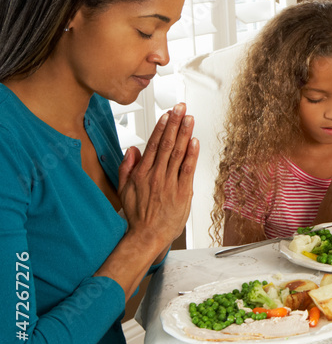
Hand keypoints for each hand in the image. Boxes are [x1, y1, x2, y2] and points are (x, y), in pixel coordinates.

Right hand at [118, 103, 198, 252]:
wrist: (147, 235)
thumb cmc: (138, 215)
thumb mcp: (124, 189)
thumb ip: (126, 168)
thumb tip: (132, 150)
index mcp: (143, 173)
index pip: (154, 144)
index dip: (162, 127)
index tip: (167, 114)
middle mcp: (156, 175)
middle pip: (167, 143)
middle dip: (175, 123)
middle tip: (181, 108)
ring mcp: (170, 182)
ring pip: (178, 153)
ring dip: (184, 133)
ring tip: (189, 118)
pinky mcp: (182, 192)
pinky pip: (188, 169)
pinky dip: (192, 154)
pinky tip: (195, 141)